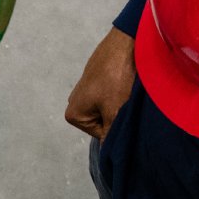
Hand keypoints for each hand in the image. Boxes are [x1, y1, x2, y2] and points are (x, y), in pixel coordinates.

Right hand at [64, 26, 136, 140]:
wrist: (124, 43)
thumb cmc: (116, 78)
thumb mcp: (114, 111)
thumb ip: (110, 134)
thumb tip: (110, 155)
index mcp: (73, 114)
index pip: (100, 135)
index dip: (115, 127)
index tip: (123, 114)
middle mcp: (73, 102)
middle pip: (102, 122)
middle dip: (115, 114)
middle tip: (125, 102)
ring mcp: (83, 89)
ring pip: (106, 107)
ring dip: (118, 103)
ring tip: (126, 91)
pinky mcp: (94, 78)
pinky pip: (108, 94)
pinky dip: (118, 91)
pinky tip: (125, 83)